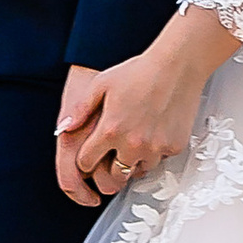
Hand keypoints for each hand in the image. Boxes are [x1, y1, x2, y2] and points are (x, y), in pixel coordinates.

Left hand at [57, 13, 235, 206]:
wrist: (176, 66)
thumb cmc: (140, 72)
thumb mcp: (101, 84)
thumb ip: (80, 109)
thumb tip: (65, 127)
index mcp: (110, 130)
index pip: (86, 163)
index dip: (85, 160)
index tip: (90, 155)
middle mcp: (132, 144)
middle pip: (113, 176)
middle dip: (109, 168)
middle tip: (113, 155)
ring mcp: (154, 148)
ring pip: (138, 171)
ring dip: (133, 162)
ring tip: (134, 144)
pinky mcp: (173, 147)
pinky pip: (160, 160)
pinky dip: (155, 152)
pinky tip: (153, 136)